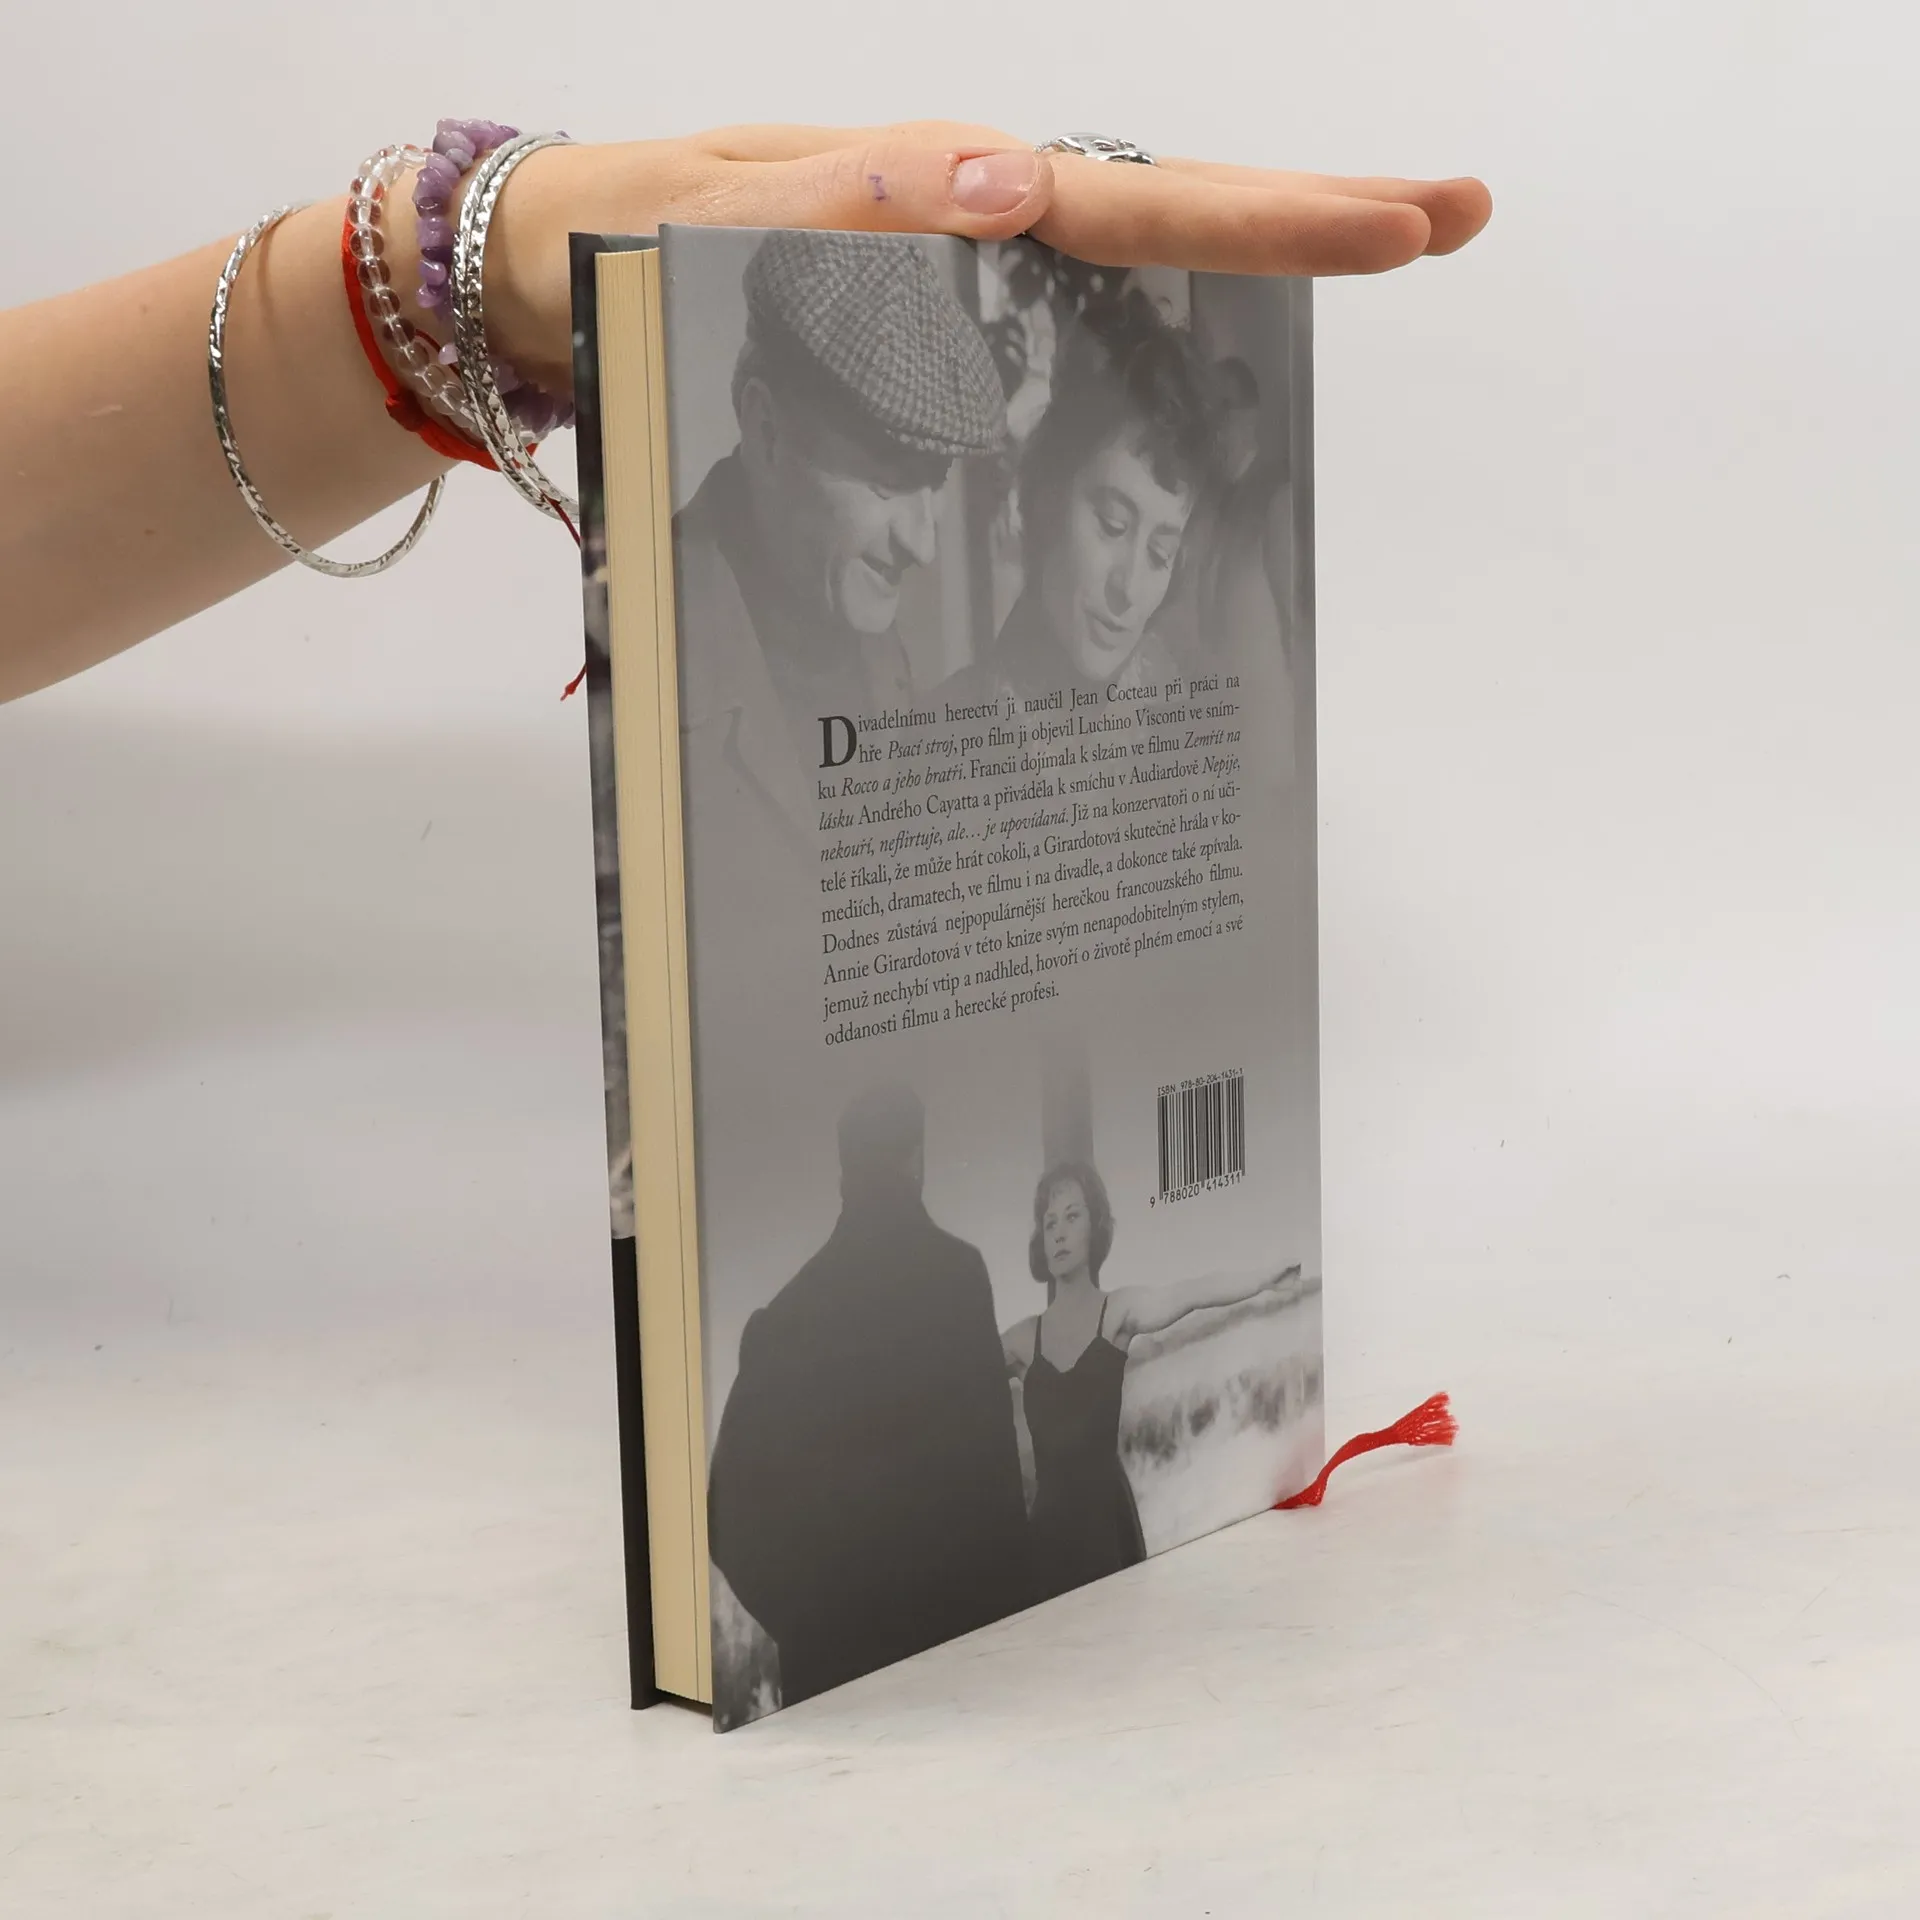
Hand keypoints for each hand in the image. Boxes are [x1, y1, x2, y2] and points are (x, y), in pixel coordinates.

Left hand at [478, 120, 1492, 386]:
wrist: (532, 279)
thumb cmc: (610, 239)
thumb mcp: (710, 216)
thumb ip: (848, 202)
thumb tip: (1009, 183)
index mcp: (931, 196)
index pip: (1126, 205)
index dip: (1267, 221)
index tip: (1403, 222)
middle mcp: (961, 233)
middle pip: (1160, 220)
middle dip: (1303, 217)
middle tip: (1448, 215)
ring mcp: (951, 289)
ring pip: (1120, 278)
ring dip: (1243, 274)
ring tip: (1372, 260)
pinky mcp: (921, 342)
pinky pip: (1046, 344)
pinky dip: (1136, 348)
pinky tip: (1203, 370)